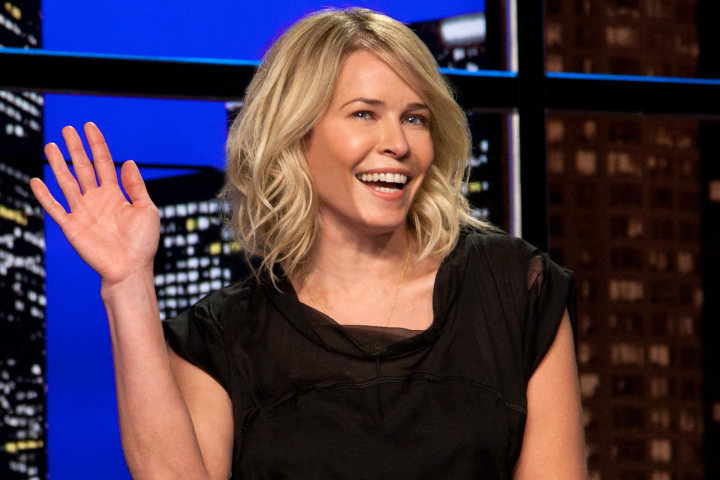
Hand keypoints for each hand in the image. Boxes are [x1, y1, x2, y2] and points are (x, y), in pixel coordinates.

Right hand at [31, 123, 159, 284]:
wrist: (131, 269)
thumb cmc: (143, 243)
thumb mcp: (147, 209)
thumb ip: (136, 186)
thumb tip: (129, 162)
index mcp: (116, 195)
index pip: (104, 163)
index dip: (97, 145)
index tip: (89, 126)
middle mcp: (97, 200)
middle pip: (83, 168)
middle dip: (76, 149)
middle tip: (67, 129)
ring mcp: (83, 212)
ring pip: (67, 182)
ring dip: (59, 165)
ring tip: (51, 146)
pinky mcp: (72, 226)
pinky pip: (55, 208)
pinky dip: (44, 195)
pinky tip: (36, 180)